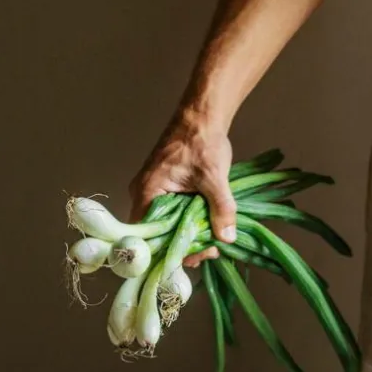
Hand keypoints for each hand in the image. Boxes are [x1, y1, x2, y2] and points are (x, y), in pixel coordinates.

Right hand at [129, 109, 235, 268]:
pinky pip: (174, 212)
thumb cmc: (201, 141)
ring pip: (168, 223)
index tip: (196, 256)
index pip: (149, 236)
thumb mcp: (214, 177)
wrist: (202, 115)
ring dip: (189, 234)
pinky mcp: (166, 188)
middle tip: (210, 251)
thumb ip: (220, 208)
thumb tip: (227, 238)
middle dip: (184, 244)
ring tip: (214, 242)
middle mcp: (144, 194)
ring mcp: (154, 191)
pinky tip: (209, 227)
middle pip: (159, 233)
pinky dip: (190, 220)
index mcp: (147, 192)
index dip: (171, 250)